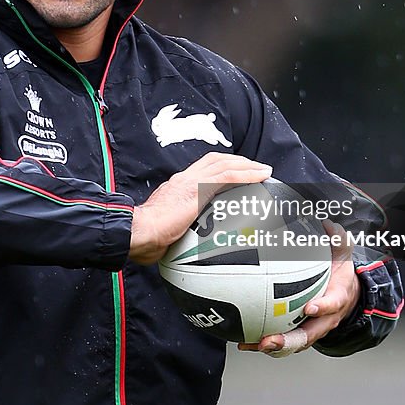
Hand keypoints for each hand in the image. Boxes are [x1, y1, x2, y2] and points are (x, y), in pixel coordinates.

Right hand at [128, 153, 272, 264]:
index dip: (221, 165)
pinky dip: (247, 174)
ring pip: (225, 164)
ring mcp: (192, 182)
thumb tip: (181, 245)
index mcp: (177, 186)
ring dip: (247, 165)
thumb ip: (177, 230)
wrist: (140, 232)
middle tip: (256, 167)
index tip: (236, 170)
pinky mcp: (199, 190)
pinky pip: (229, 177)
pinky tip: (261, 177)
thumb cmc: (146, 236)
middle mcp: (185, 178)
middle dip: (237, 161)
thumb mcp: (165, 228)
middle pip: (216, 160)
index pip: (202, 168)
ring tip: (264, 170)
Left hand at [238, 221, 358, 356]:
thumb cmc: (340, 275)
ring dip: (273, 346)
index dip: (322, 307)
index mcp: (337, 299)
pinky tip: (244, 342)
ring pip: (293, 344)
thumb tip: (328, 224)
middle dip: (288, 340)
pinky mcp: (299, 334)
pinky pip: (282, 342)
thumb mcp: (344, 255)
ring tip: (252, 344)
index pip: (332, 304)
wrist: (347, 297)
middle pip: (308, 335)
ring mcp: (312, 329)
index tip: (309, 307)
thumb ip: (338, 240)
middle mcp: (325, 320)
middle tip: (270, 340)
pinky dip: (263, 344)